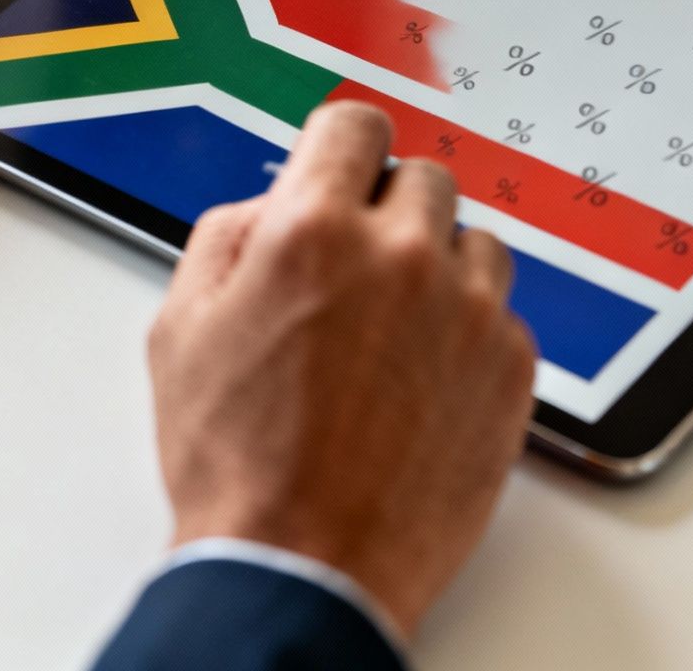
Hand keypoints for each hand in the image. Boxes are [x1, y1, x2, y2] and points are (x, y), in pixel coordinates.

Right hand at [146, 102, 536, 637]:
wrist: (304, 568)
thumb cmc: (239, 464)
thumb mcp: (181, 329)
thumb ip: (228, 236)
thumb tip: (273, 204)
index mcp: (314, 232)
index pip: (355, 125)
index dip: (341, 147)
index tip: (344, 166)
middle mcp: (401, 258)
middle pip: (423, 179)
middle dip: (387, 215)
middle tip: (357, 273)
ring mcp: (467, 312)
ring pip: (474, 243)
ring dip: (438, 269)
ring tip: (393, 334)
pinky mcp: (510, 368)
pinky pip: (502, 315)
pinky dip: (468, 333)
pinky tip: (422, 381)